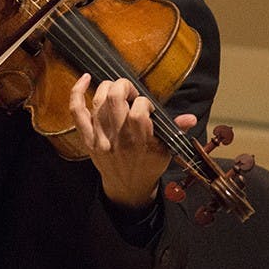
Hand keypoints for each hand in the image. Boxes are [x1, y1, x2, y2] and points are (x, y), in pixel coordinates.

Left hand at [69, 74, 196, 208]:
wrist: (127, 189)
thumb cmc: (148, 166)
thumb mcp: (166, 151)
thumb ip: (175, 130)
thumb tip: (191, 118)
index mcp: (140, 143)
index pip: (138, 112)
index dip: (143, 102)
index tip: (146, 106)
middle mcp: (118, 140)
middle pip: (115, 100)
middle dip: (124, 86)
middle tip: (130, 92)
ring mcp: (100, 139)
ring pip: (98, 102)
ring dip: (108, 88)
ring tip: (117, 90)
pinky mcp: (87, 139)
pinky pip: (77, 113)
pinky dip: (77, 93)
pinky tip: (84, 78)